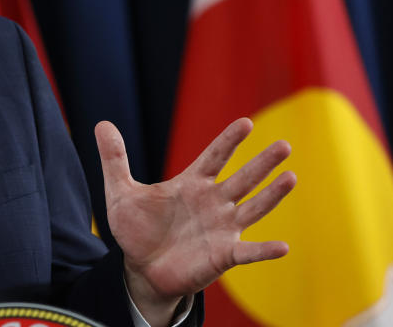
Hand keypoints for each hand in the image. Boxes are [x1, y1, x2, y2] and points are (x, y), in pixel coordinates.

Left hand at [95, 118, 295, 326]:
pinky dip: (264, 250)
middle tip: (285, 145)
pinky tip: (283, 247)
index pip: (214, 157)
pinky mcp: (223, 255)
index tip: (246, 123)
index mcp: (192, 183)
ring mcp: (222, 228)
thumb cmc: (136, 229)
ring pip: (253, 208)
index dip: (229, 141)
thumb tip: (101, 124)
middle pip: (243, 178)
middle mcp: (213, 202)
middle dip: (262, 162)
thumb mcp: (120, 193)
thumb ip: (114, 159)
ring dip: (272, 196)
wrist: (141, 269)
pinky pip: (248, 252)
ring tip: (291, 178)